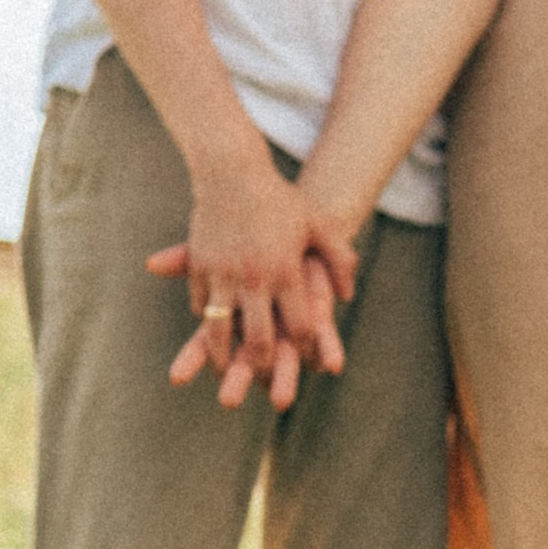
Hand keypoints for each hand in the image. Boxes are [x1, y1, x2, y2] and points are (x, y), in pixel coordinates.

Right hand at [145, 156, 338, 411]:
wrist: (232, 171)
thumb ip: (339, 258)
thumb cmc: (280, 198)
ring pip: (220, 331)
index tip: (306, 358)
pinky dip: (207, 320)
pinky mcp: (200, 267)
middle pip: (260, 340)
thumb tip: (348, 295)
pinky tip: (211, 329)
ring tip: (224, 369)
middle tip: (262, 377)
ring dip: (222, 356)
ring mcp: (224, 274)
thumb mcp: (318, 223)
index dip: (306, 348)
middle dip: (261, 366)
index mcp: (287, 271)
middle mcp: (255, 278)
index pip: (301, 327)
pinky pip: (201, 305)